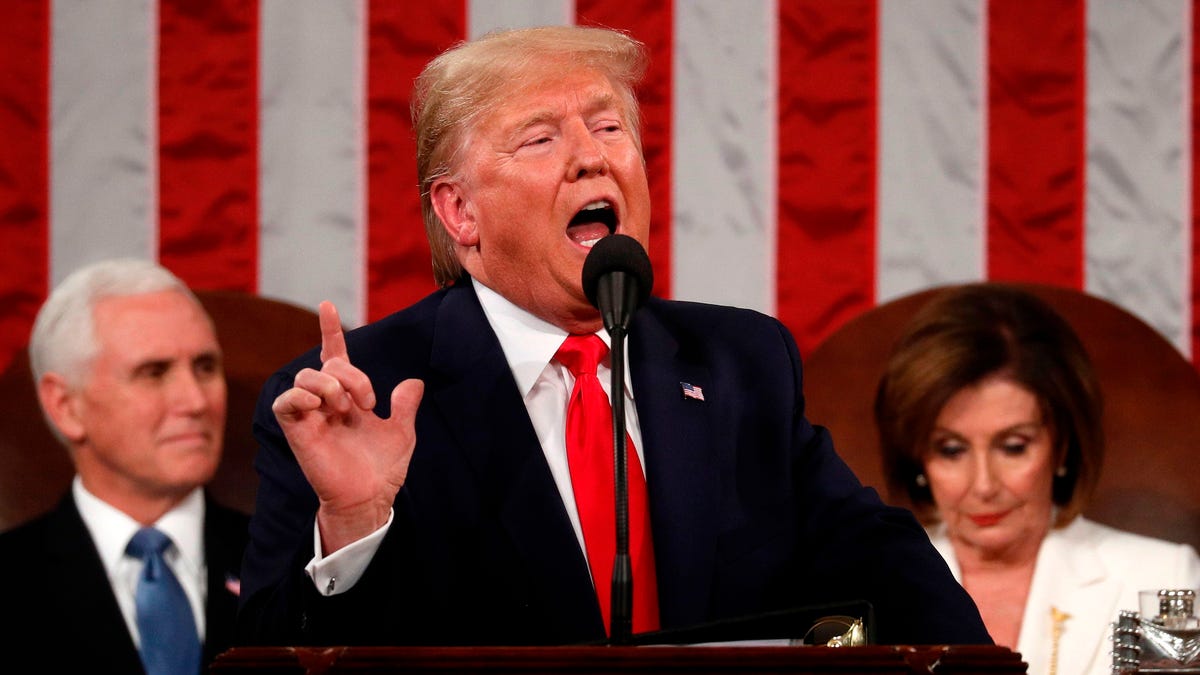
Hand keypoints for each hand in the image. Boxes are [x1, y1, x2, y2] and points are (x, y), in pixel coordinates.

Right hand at [272, 301, 424, 553]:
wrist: (371, 498)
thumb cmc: (382, 469)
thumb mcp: (402, 433)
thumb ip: (405, 406)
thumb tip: (413, 383)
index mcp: (349, 398)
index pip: (336, 356)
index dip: (331, 332)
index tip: (329, 305)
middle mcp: (327, 403)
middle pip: (327, 364)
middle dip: (351, 374)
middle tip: (368, 402)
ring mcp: (311, 416)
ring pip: (305, 376)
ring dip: (329, 384)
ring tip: (345, 408)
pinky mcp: (298, 432)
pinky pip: (285, 403)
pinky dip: (300, 396)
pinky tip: (319, 405)